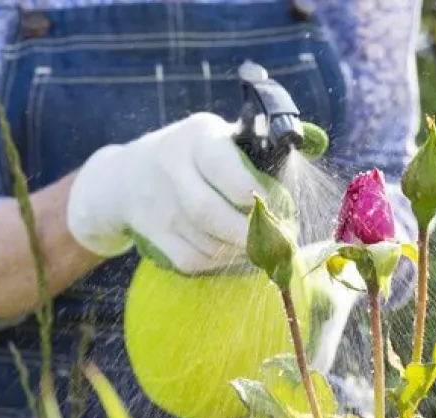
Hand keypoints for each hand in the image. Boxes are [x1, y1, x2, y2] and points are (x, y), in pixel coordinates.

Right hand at [67, 112, 268, 273]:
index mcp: (197, 136)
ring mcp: (157, 204)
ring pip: (204, 241)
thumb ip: (255, 149)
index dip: (257, 195)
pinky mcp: (151, 235)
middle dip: (249, 233)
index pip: (227, 171)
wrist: (126, 175)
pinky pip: (192, 259)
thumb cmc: (192, 155)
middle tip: (277, 240)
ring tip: (260, 245)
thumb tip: (309, 157)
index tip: (277, 207)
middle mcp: (171, 167)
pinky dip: (219, 262)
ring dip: (239, 250)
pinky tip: (233, 252)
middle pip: (209, 212)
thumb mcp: (217, 136)